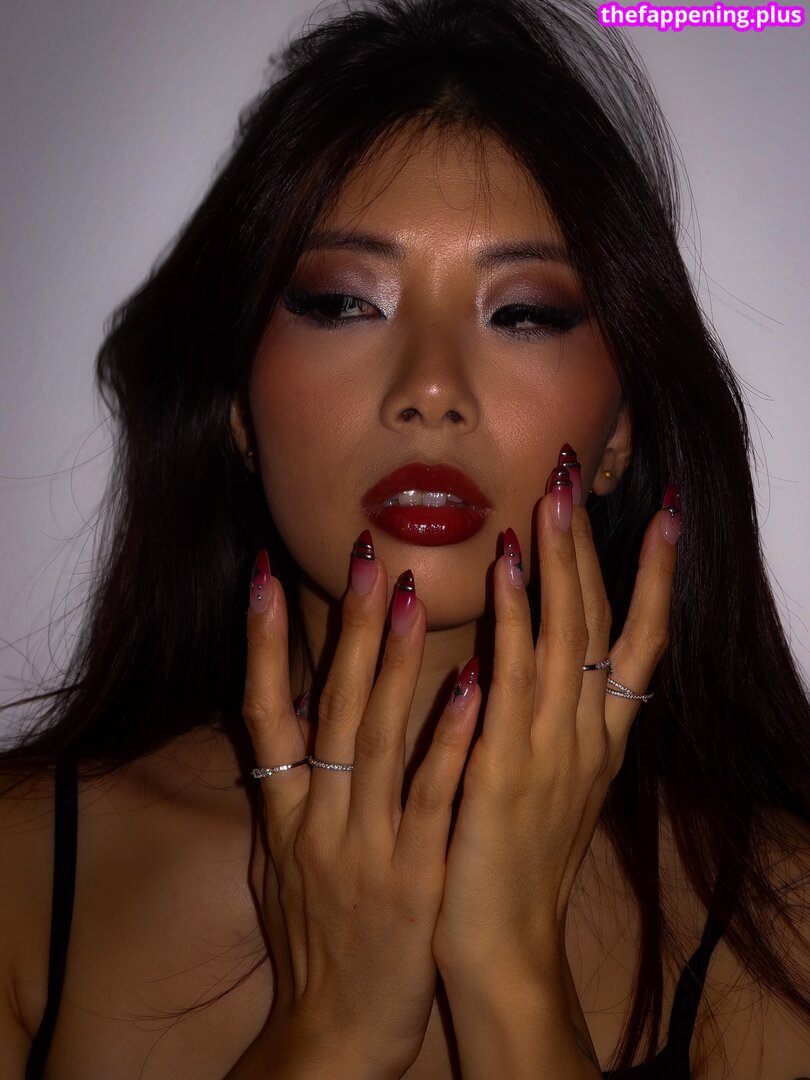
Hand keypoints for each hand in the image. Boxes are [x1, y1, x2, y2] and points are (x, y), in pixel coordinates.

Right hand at [240, 543, 476, 1076]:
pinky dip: (448, 740)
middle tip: (365, 555)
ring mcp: (365, 844)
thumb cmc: (314, 940)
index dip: (258, 643)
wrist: (334, 1031)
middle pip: (329, 706)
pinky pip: (431, 797)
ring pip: (376, 738)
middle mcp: (317, 817)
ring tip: (410, 592)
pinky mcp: (414, 875)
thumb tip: (283, 724)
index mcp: (285, 811)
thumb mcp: (282, 860)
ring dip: (393, 663)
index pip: (262, 710)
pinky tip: (473, 686)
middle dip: (345, 627)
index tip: (261, 574)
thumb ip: (286, 790)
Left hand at [432, 462, 679, 984]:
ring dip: (562, 559)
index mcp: (601, 738)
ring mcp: (554, 746)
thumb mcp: (550, 786)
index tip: (666, 514)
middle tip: (579, 474)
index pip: (641, 640)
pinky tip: (511, 564)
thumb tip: (542, 664)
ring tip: (554, 493)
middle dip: (594, 543)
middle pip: (604, 619)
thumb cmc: (517, 863)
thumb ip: (552, 725)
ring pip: (569, 634)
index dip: (656, 576)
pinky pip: (518, 675)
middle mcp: (589, 733)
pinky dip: (519, 615)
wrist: (501, 944)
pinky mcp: (510, 763)